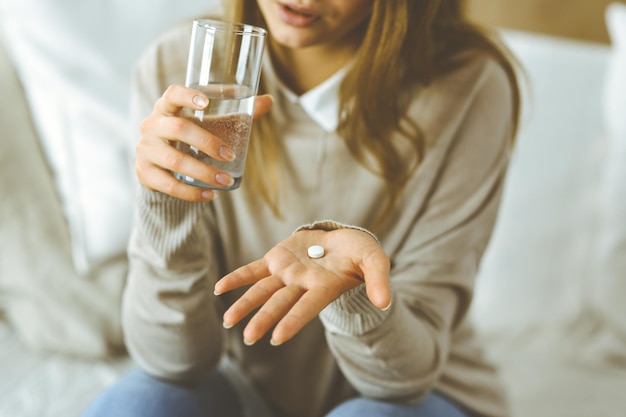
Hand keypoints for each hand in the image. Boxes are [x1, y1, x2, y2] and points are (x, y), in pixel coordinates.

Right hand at [135, 84, 272, 200]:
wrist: (161, 166)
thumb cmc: (190, 137)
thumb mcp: (210, 124)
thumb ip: (237, 113)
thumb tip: (269, 101)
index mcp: (167, 108)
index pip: (172, 94)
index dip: (187, 96)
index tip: (205, 103)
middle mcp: (152, 125)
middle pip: (178, 129)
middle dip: (207, 143)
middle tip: (230, 156)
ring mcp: (145, 150)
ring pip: (175, 161)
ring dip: (203, 173)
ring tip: (225, 180)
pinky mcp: (144, 173)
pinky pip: (169, 185)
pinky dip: (191, 192)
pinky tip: (210, 195)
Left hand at [214, 228, 390, 345]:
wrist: (343, 240)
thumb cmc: (360, 253)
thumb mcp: (374, 260)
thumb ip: (378, 280)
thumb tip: (385, 302)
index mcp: (324, 286)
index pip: (306, 307)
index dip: (293, 321)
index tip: (277, 338)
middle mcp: (302, 284)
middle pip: (280, 303)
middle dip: (263, 319)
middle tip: (248, 339)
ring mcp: (287, 272)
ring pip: (262, 290)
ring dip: (244, 305)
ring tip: (226, 321)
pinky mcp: (277, 259)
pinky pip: (253, 270)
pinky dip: (237, 277)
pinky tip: (219, 288)